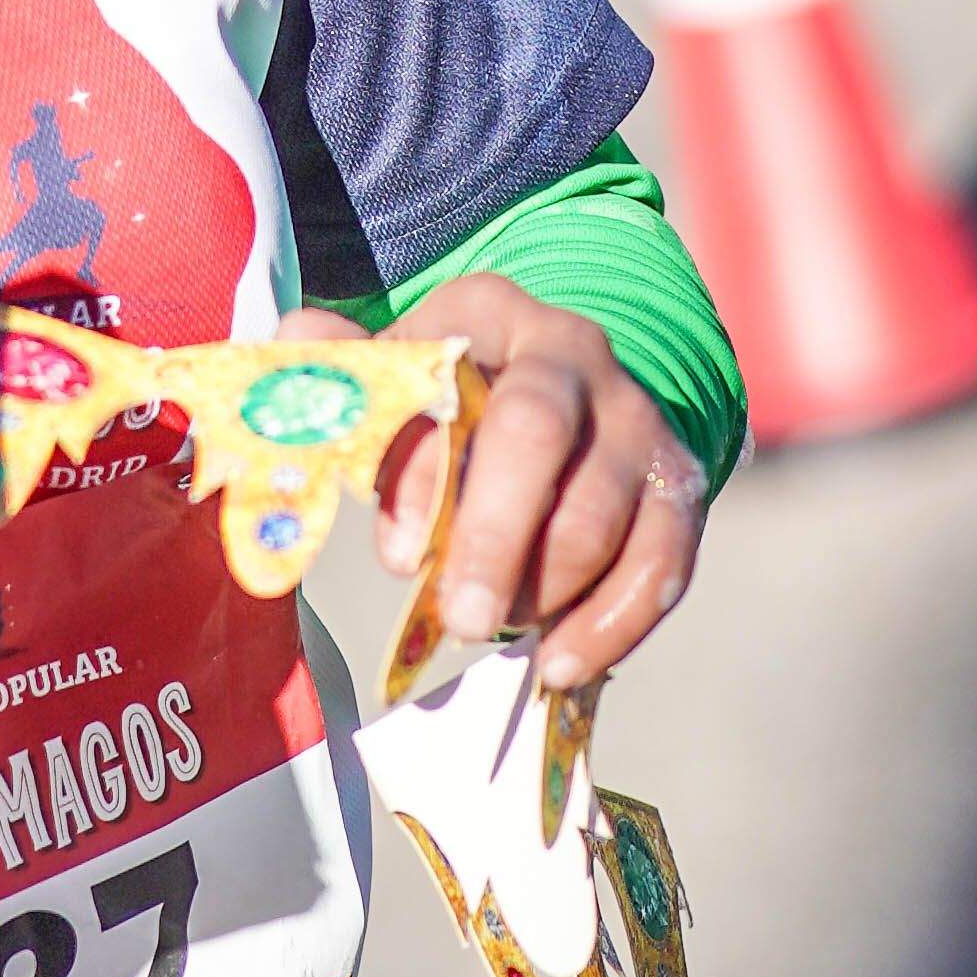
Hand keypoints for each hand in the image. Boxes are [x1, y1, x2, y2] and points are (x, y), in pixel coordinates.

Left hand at [315, 277, 710, 692]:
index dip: (423, 476)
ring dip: (544, 589)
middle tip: (459, 620)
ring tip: (495, 627)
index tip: (396, 559)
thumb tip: (297, 346)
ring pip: (601, 514)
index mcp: (490, 312)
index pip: (455, 384)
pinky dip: (613, 624)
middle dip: (494, 538)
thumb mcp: (391, 368)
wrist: (561, 394)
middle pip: (537, 437)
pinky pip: (662, 562)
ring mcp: (638, 418)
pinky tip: (559, 664)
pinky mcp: (679, 485)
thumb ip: (339, 363)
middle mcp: (575, 351)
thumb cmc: (447, 395)